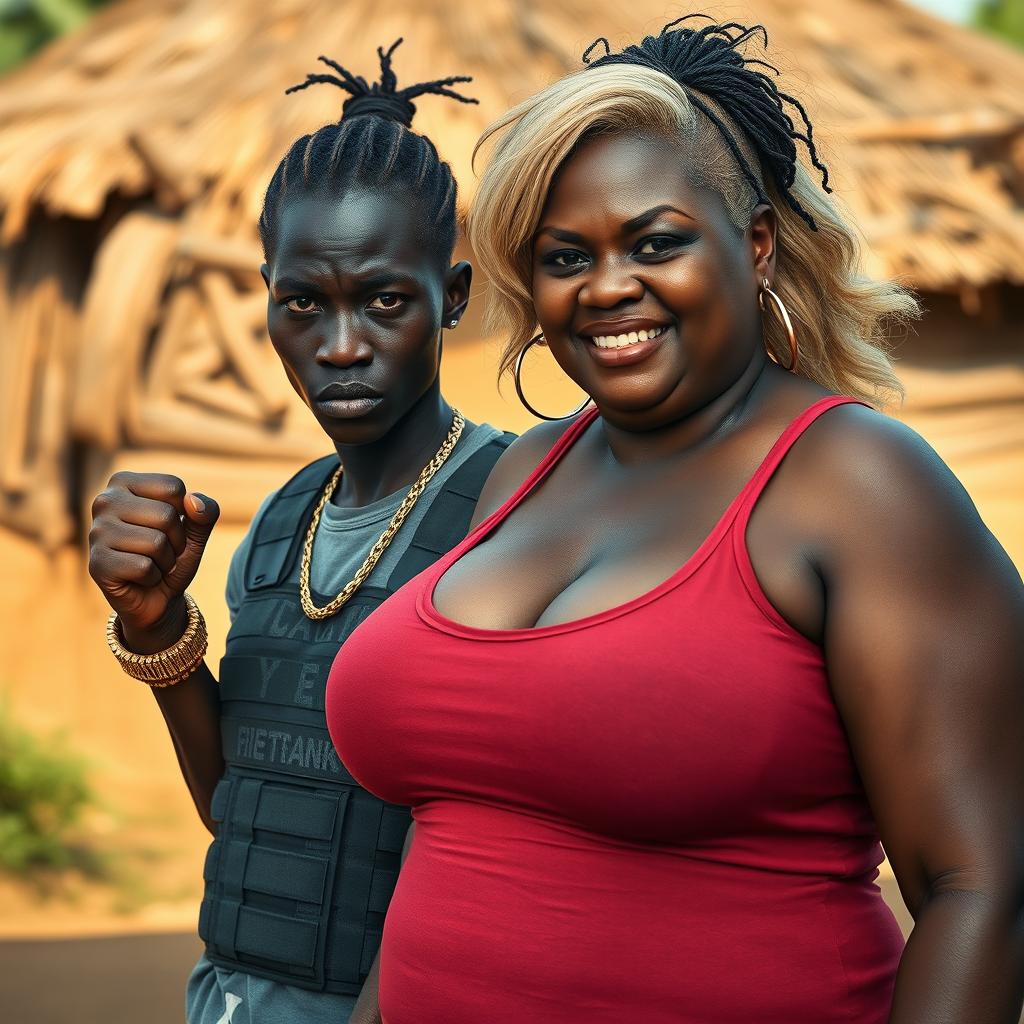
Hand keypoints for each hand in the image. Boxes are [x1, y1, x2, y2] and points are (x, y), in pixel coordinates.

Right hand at [89, 472, 219, 647]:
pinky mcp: (96, 563)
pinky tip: (140, 577)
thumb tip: (193, 501)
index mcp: (124, 483)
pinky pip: (144, 567)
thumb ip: (205, 511)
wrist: (156, 596)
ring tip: (151, 563)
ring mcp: (96, 532)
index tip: (170, 527)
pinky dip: (153, 577)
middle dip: (176, 540)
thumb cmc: (172, 554)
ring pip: (155, 542)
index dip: (185, 512)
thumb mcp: (196, 531)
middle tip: (161, 551)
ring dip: (165, 560)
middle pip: (166, 515)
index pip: (173, 487)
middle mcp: (104, 501)